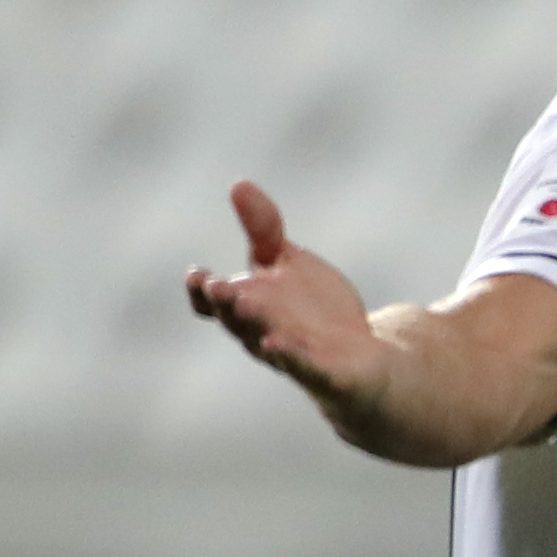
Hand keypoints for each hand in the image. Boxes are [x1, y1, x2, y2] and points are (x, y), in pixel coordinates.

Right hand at [184, 182, 390, 429]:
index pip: (211, 300)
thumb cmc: (312, 309)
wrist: (360, 358)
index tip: (197, 274)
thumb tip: (238, 183)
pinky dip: (293, 356)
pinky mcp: (324, 373)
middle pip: (235, 319)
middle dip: (224, 302)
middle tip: (215, 286)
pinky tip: (281, 343)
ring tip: (245, 303)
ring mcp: (290, 356)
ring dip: (254, 325)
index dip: (200, 289)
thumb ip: (263, 228)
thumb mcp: (287, 261)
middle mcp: (259, 333)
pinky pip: (305, 367)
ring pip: (266, 343)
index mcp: (245, 305)